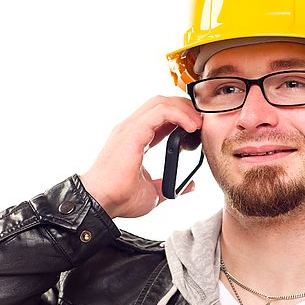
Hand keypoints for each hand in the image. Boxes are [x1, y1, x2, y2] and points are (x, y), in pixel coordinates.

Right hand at [80, 96, 202, 218]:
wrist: (101, 203)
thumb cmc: (120, 198)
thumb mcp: (153, 192)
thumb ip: (168, 184)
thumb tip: (189, 186)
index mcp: (135, 139)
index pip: (160, 115)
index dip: (181, 116)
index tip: (198, 128)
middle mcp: (131, 128)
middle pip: (161, 102)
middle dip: (185, 107)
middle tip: (202, 122)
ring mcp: (130, 128)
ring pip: (161, 102)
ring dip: (184, 109)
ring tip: (199, 123)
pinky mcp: (132, 131)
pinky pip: (160, 112)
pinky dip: (179, 114)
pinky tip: (192, 126)